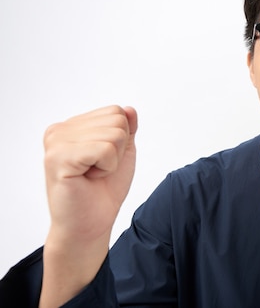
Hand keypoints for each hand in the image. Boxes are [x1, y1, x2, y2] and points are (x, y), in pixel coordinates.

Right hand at [44, 105, 137, 243]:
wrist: (90, 224)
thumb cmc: (103, 190)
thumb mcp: (122, 153)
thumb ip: (126, 129)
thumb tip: (129, 109)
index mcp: (72, 125)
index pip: (116, 111)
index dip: (121, 140)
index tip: (103, 160)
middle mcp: (60, 130)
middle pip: (117, 120)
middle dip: (118, 149)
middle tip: (97, 170)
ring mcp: (56, 142)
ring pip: (114, 134)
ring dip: (112, 160)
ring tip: (92, 174)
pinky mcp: (59, 158)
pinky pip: (105, 149)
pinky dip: (106, 167)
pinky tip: (88, 178)